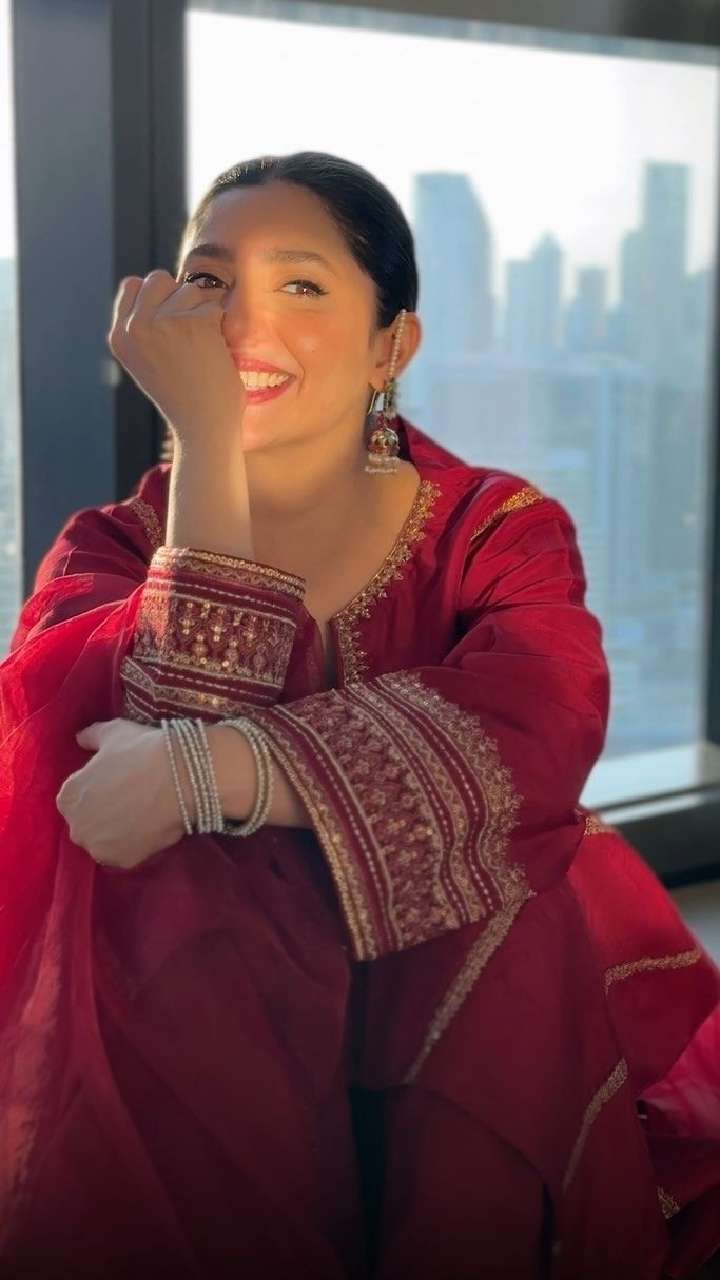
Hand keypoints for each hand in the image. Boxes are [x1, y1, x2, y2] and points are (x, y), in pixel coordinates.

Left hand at [57, 718, 187, 869]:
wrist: (181, 777)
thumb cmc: (142, 751)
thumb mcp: (114, 733)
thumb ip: (91, 736)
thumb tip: (80, 738)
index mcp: (68, 797)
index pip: (75, 798)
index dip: (97, 789)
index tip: (116, 781)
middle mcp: (77, 827)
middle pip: (88, 822)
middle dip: (103, 813)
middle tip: (130, 798)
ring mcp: (99, 848)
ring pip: (106, 840)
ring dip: (117, 831)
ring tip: (142, 814)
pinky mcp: (124, 861)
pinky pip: (126, 852)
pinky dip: (136, 843)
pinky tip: (151, 827)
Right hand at [107, 269, 246, 449]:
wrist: (203, 426)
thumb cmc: (182, 396)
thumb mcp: (145, 361)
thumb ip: (143, 326)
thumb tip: (155, 284)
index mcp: (119, 336)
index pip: (133, 285)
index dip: (157, 297)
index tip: (169, 324)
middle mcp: (135, 327)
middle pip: (158, 278)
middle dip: (178, 298)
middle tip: (188, 334)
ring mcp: (163, 322)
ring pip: (189, 289)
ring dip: (201, 312)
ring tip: (200, 349)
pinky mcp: (193, 322)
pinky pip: (213, 305)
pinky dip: (219, 325)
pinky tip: (213, 352)